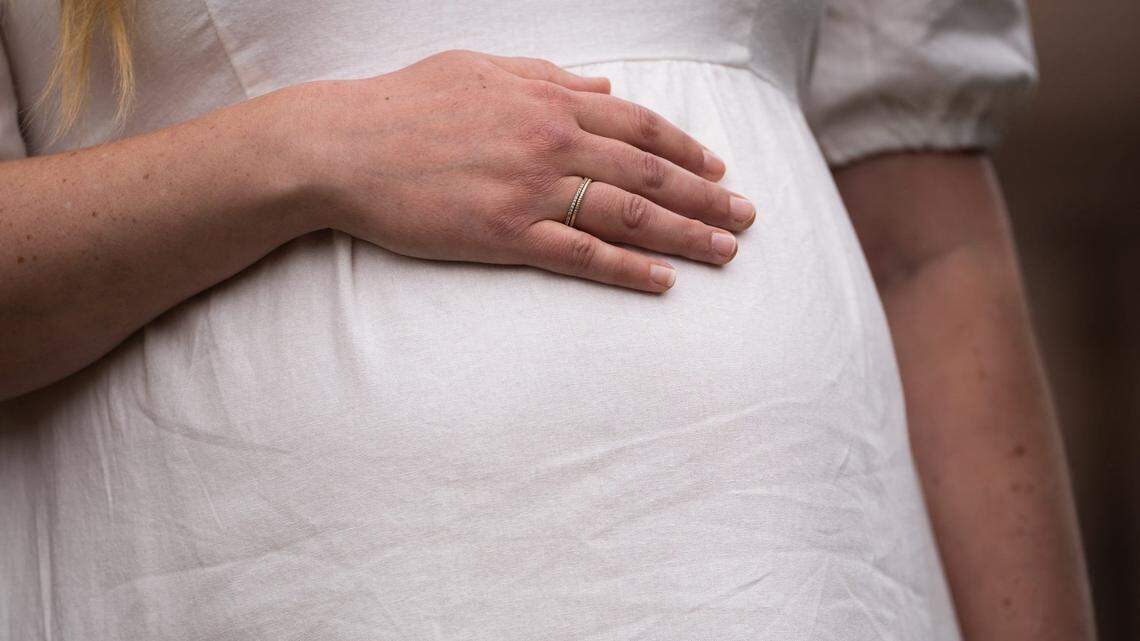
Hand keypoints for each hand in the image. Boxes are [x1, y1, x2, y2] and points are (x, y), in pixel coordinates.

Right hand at [293, 49, 756, 291]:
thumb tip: (602, 86)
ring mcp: (532, 190)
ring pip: (629, 214)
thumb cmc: (405, 103)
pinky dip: (628, 270)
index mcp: (549, 100)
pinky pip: (582, 256)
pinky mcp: (505, 236)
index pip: (640, 126)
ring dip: (685, 236)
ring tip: (725, 254)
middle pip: (650, 172)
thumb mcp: (482, 67)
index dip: (687, 149)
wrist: (342, 145)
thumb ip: (549, 76)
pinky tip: (662, 283)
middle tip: (748, 220)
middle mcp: (552, 142)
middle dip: (706, 199)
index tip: (718, 172)